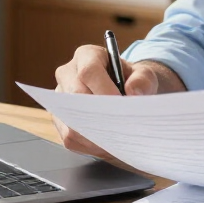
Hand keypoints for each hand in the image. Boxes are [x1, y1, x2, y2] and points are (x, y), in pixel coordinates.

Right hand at [52, 44, 162, 158]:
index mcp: (86, 56)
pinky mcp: (60, 119)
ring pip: (69, 121)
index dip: (103, 89)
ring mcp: (60, 98)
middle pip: (75, 96)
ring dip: (94, 134)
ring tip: (117, 138)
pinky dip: (89, 146)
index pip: (88, 71)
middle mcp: (67, 74)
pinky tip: (108, 145)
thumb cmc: (130, 79)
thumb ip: (143, 79)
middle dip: (99, 114)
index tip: (120, 103)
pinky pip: (69, 138)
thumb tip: (133, 92)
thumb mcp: (143, 74)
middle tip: (120, 127)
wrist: (123, 89)